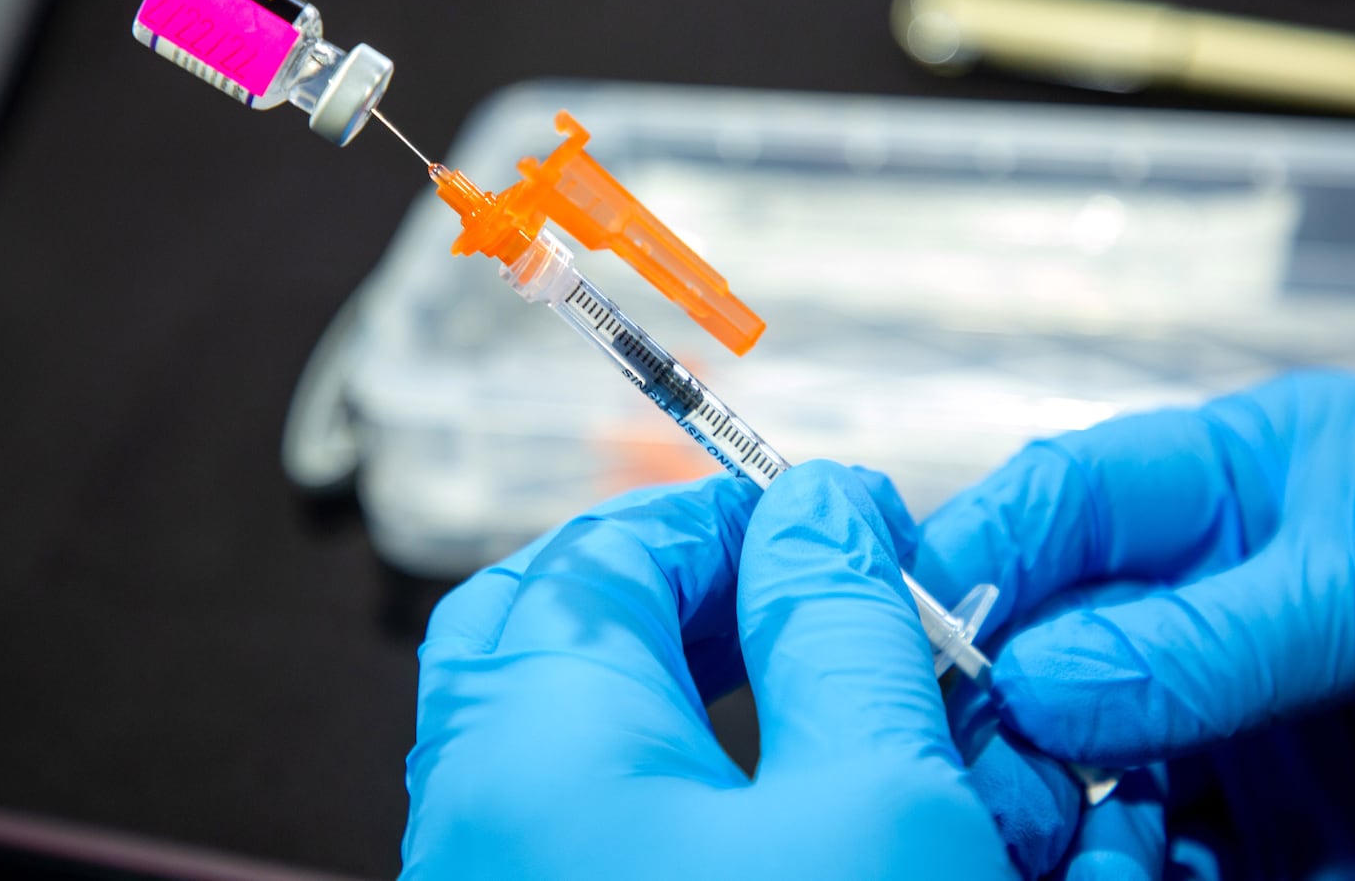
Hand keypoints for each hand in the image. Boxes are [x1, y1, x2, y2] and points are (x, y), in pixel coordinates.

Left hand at [401, 462, 1016, 878]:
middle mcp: (475, 807)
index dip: (738, 514)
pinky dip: (651, 764)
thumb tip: (823, 509)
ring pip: (549, 719)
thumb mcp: (878, 804)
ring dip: (664, 670)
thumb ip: (843, 629)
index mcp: (532, 741)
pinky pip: (567, 810)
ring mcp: (489, 874)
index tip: (842, 525)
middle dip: (676, 581)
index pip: (610, 548)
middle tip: (794, 591)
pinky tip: (751, 793)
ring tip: (788, 682)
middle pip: (544, 620)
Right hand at [911, 370, 1354, 877]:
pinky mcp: (1259, 827)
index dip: (983, 546)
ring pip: (1077, 749)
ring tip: (1047, 827)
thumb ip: (1214, 631)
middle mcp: (1213, 598)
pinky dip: (1115, 860)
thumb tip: (1038, 677)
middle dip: (1000, 688)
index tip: (916, 618)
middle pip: (1050, 631)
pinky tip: (1121, 866)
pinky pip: (1145, 842)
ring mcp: (1230, 716)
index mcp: (1245, 486)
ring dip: (1047, 791)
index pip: (1069, 494)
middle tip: (977, 753)